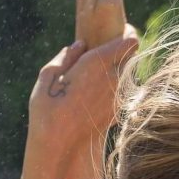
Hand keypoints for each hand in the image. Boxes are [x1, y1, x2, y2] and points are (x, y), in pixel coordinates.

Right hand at [25, 30, 138, 176]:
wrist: (58, 146)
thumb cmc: (47, 109)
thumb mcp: (47, 77)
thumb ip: (66, 57)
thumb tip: (79, 45)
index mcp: (97, 62)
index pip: (130, 40)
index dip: (126, 34)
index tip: (118, 32)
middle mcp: (114, 77)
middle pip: (131, 57)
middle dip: (121, 52)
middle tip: (104, 54)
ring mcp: (118, 96)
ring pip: (128, 76)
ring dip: (119, 72)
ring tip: (98, 77)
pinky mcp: (118, 112)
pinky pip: (122, 93)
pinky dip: (115, 91)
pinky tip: (95, 97)